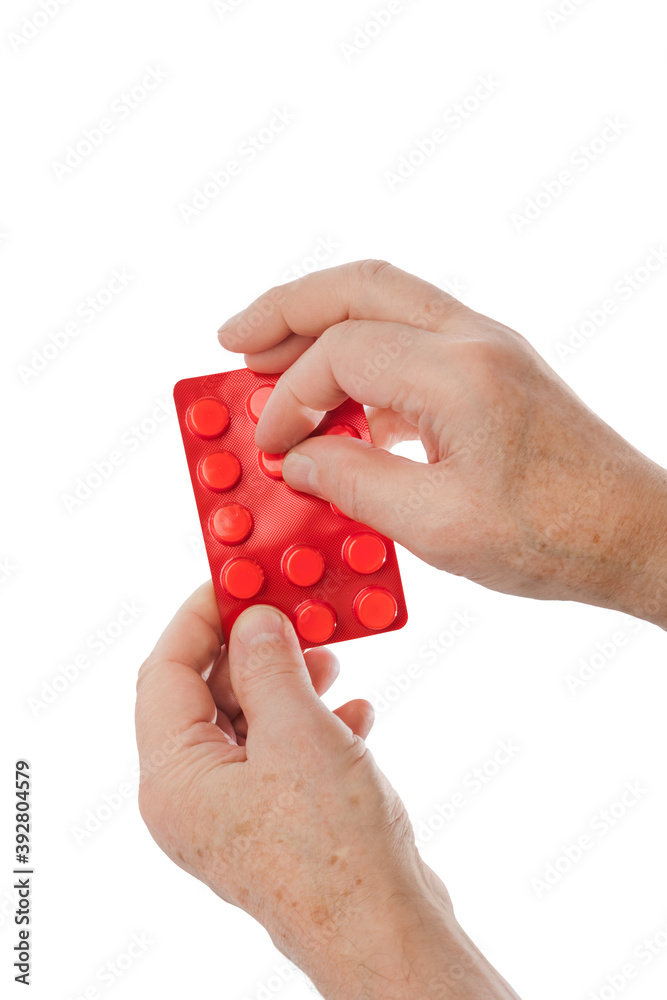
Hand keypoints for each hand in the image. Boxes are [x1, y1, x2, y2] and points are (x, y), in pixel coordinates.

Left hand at [135, 583, 519, 998]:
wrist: (384, 930)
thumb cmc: (333, 852)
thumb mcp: (297, 733)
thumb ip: (269, 665)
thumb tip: (254, 619)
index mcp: (175, 777)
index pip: (166, 671)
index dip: (199, 618)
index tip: (236, 580)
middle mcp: (192, 797)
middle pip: (205, 694)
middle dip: (252, 648)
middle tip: (292, 612)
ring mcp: (233, 813)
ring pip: (247, 721)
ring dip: (286, 682)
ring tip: (328, 659)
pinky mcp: (273, 822)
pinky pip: (278, 753)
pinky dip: (309, 723)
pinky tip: (352, 713)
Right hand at [219, 260, 666, 627]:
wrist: (633, 533)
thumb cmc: (554, 535)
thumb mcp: (438, 527)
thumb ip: (353, 485)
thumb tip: (297, 461)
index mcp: (459, 373)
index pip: (341, 351)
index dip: (288, 396)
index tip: (270, 446)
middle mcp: (474, 340)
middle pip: (358, 286)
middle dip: (285, 307)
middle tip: (234, 338)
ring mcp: (488, 347)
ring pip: (385, 301)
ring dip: (322, 324)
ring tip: (271, 360)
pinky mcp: (493, 369)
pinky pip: (411, 338)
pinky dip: (362, 356)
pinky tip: (341, 405)